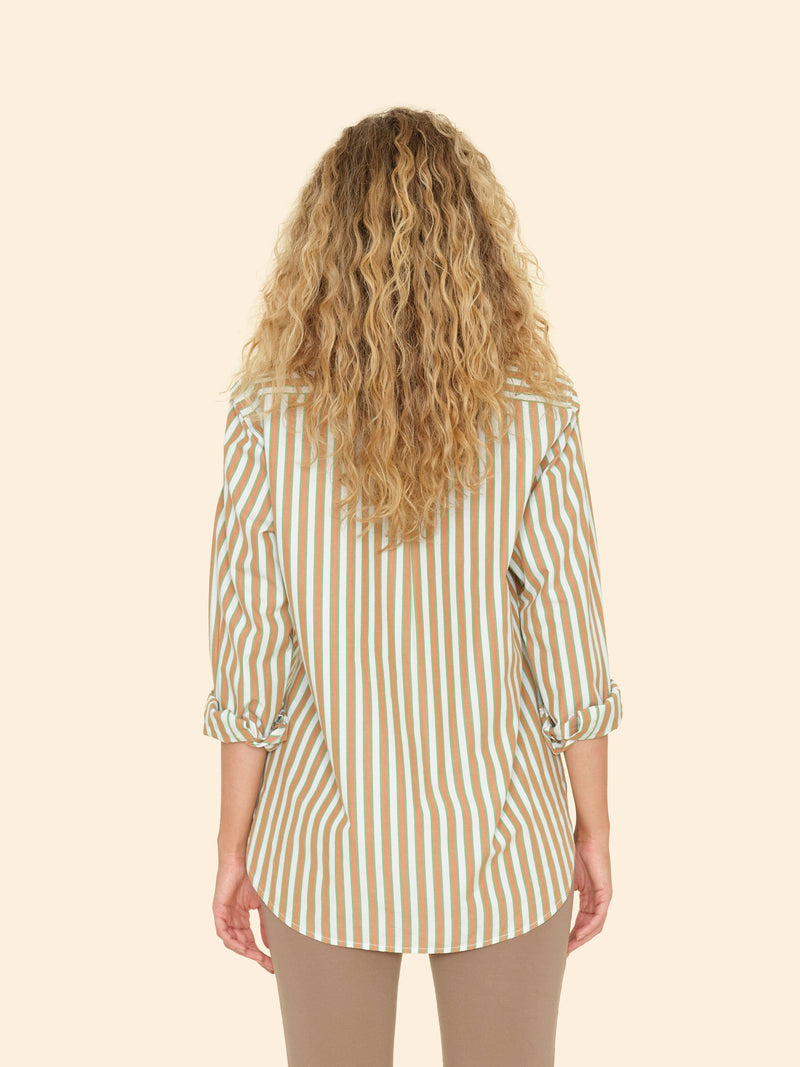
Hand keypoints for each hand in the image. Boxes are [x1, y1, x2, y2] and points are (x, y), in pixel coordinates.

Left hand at [212, 852, 273, 972]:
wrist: (242, 856)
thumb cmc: (254, 874)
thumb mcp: (263, 903)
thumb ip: (264, 924)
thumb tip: (269, 945)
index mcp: (241, 916)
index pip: (250, 941)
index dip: (260, 953)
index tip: (273, 964)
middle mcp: (231, 918)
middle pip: (242, 945)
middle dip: (256, 957)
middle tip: (270, 966)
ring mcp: (224, 915)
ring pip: (233, 942)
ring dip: (247, 952)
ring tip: (261, 959)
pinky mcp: (218, 911)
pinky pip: (224, 933)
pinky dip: (234, 942)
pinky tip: (245, 948)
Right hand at [567, 832, 612, 954]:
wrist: (588, 836)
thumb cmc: (573, 849)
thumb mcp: (563, 875)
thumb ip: (558, 889)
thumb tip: (539, 899)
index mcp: (587, 895)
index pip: (580, 920)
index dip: (570, 934)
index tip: (559, 946)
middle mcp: (597, 899)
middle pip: (588, 927)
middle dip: (575, 942)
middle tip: (562, 954)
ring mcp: (602, 897)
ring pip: (594, 926)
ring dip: (582, 939)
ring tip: (569, 949)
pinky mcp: (606, 893)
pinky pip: (598, 917)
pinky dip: (588, 928)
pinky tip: (578, 935)